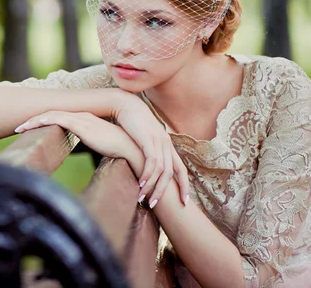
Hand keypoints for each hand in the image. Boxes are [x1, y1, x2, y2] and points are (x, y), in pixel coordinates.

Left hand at [14, 111, 139, 169]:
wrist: (131, 149)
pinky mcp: (81, 125)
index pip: (59, 118)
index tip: (30, 128)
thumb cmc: (118, 150)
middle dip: (33, 120)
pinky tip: (32, 125)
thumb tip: (90, 150)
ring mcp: (80, 119)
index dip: (43, 121)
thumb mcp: (102, 145)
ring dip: (33, 121)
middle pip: (51, 115)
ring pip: (50, 116)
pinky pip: (57, 119)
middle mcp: (80, 117)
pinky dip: (43, 120)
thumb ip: (94, 143)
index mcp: (84, 121)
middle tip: (18, 127)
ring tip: (19, 128)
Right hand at [113, 91, 189, 207]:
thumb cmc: (132, 123)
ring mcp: (158, 141)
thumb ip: (148, 151)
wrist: (125, 104)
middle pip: (172, 173)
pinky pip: (151, 162)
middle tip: (155, 205)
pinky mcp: (148, 139)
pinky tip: (140, 184)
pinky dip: (147, 175)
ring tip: (144, 199)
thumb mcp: (144, 138)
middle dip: (165, 191)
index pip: (181, 169)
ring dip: (153, 187)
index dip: (184, 186)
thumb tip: (146, 166)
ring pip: (161, 170)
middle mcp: (166, 143)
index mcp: (167, 145)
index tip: (184, 202)